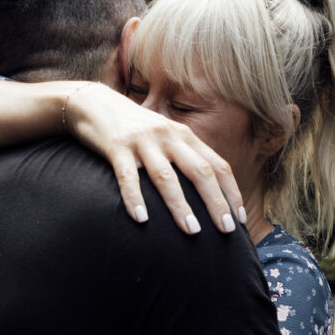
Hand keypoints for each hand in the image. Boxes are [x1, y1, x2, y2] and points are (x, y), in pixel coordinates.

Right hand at [65, 83, 244, 234]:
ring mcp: (142, 141)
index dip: (231, 192)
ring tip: (192, 231)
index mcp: (185, 136)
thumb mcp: (164, 138)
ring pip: (166, 177)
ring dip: (181, 206)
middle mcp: (168, 136)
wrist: (94, 103)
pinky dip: (135, 198)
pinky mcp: (116, 146)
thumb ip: (182, 159)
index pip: (218, 165)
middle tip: (227, 230)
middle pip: (200, 171)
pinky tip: (141, 219)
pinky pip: (127, 176)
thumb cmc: (133, 129)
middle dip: (216, 202)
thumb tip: (204, 194)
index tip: (240, 219)